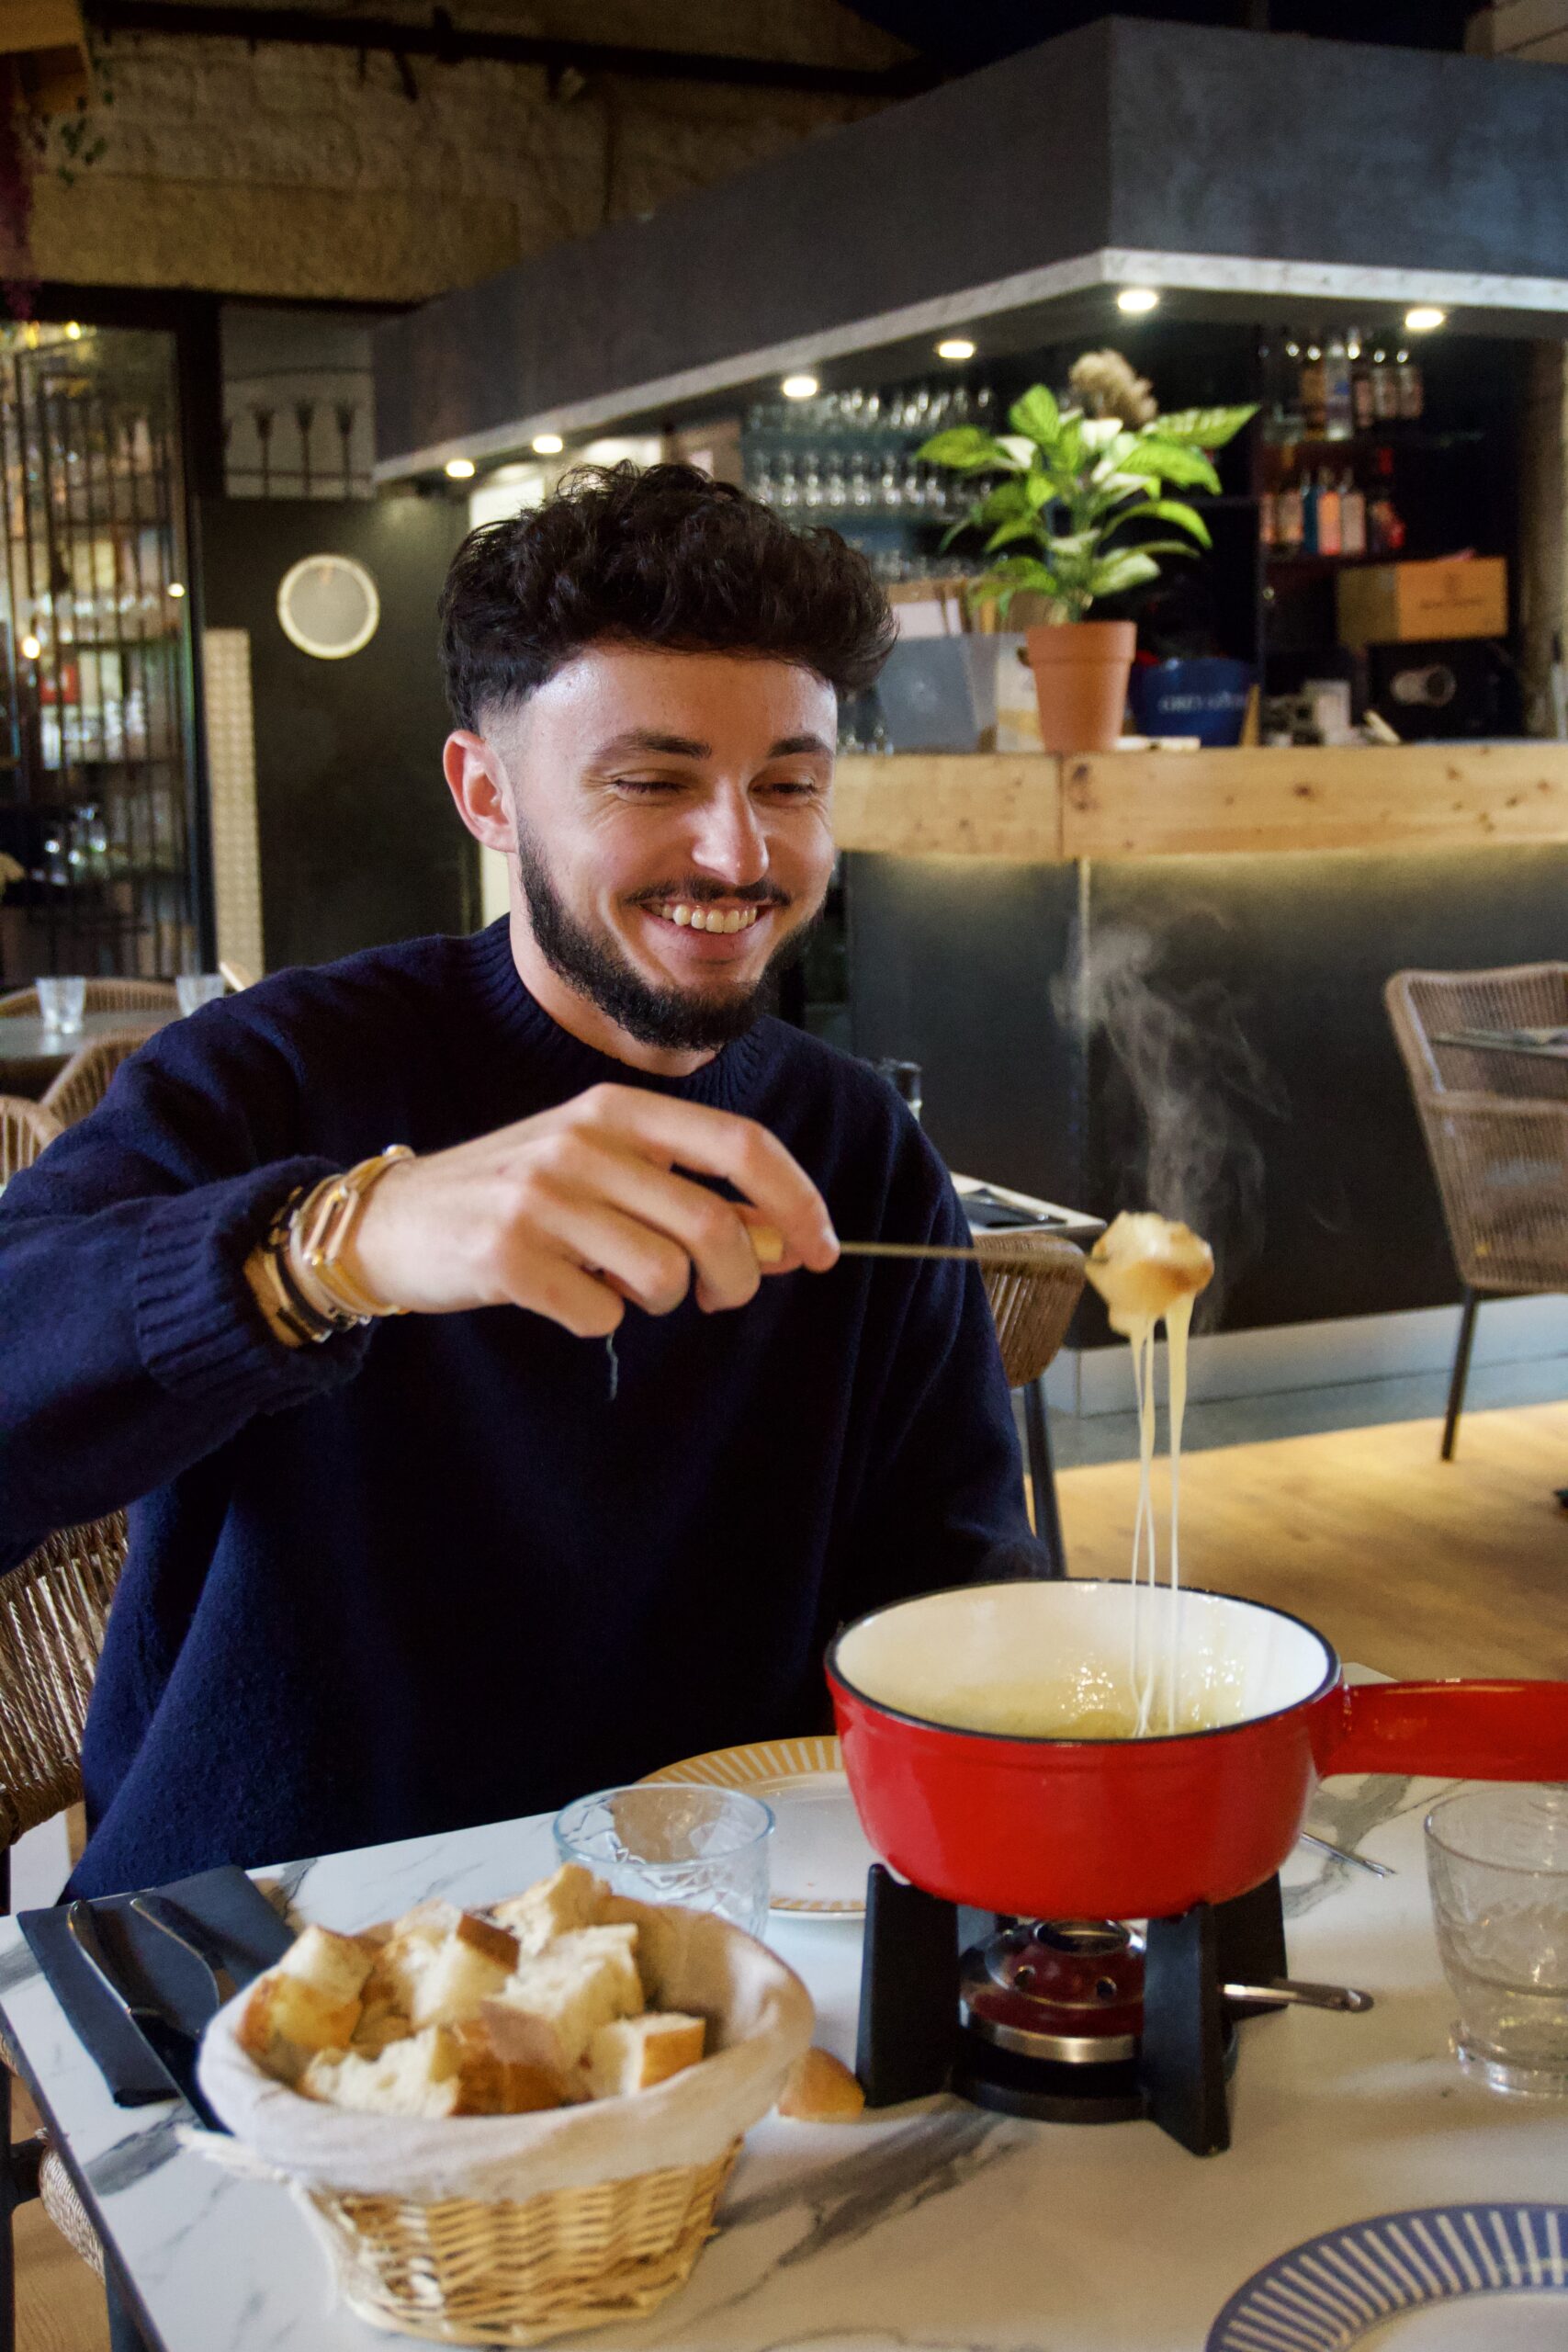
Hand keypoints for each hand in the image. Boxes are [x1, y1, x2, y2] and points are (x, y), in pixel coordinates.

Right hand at [348, 1083, 839, 1336]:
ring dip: (656, 1301)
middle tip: (717, 1297)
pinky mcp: (509, 1255)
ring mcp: (543, 1197)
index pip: (742, 1144)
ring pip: (664, 1279)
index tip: (823, 1250)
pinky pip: (602, 1315)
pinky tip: (561, 1295)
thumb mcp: (603, 1171)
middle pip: (714, 1227)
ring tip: (610, 1281)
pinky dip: (596, 1320)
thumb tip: (782, 1238)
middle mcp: (583, 1141)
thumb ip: (687, 1192)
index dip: (797, 1202)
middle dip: (737, 1281)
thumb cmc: (518, 1197)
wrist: (395, 1221)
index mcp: (617, 1109)